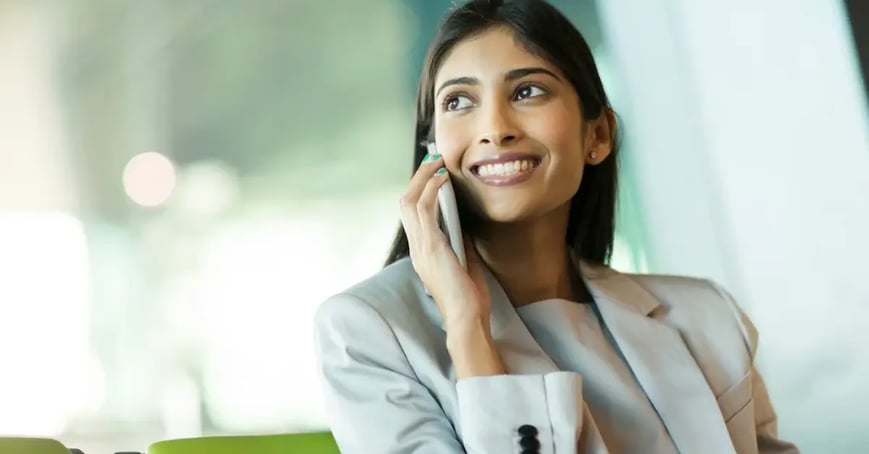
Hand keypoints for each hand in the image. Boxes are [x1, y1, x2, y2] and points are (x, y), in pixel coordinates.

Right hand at [398, 153, 490, 329]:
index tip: (434, 174)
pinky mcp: (431, 245)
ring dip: (423, 177)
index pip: (412, 215)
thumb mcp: (465, 264)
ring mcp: (421, 246)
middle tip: (433, 160)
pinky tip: (443, 178)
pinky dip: (431, 189)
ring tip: (437, 162)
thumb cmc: (469, 299)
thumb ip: (460, 244)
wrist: (467, 319)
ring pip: (409, 201)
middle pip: (405, 202)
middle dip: (418, 177)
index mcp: (422, 253)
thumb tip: (464, 225)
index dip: (420, 191)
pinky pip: (424, 208)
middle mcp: (416, 248)